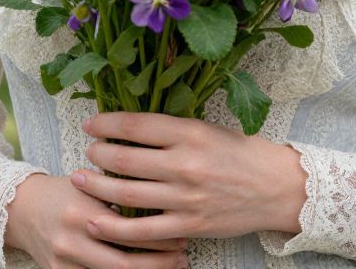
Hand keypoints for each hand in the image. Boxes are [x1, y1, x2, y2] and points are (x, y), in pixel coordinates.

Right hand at [4, 172, 189, 268]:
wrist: (22, 209)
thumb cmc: (64, 191)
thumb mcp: (89, 183)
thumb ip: (118, 191)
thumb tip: (162, 197)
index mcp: (84, 209)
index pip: (129, 229)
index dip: (159, 235)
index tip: (181, 232)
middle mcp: (73, 239)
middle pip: (124, 264)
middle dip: (158, 263)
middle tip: (182, 255)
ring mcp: (64, 262)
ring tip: (171, 268)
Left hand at [70, 112, 307, 247]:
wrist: (274, 187)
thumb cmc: (239, 152)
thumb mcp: (207, 128)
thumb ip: (171, 129)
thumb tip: (129, 126)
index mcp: (190, 132)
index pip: (137, 125)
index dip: (107, 124)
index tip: (91, 124)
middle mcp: (185, 164)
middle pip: (125, 159)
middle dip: (98, 154)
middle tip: (88, 150)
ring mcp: (185, 198)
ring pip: (127, 193)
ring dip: (97, 186)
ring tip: (80, 179)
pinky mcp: (187, 227)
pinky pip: (142, 230)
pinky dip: (113, 225)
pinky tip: (95, 218)